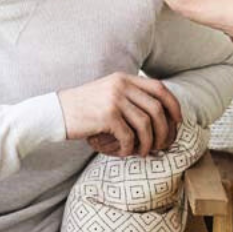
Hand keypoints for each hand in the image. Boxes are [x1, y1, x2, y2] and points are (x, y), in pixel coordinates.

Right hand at [58, 72, 181, 157]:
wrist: (55, 113)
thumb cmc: (82, 108)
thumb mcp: (107, 93)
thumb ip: (128, 96)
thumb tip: (156, 113)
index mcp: (124, 78)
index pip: (159, 88)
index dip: (173, 105)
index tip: (177, 121)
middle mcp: (121, 86)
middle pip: (157, 109)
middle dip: (164, 130)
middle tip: (161, 144)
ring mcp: (114, 100)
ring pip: (146, 125)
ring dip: (148, 143)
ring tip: (143, 152)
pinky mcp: (106, 116)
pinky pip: (129, 136)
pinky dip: (129, 148)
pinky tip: (124, 153)